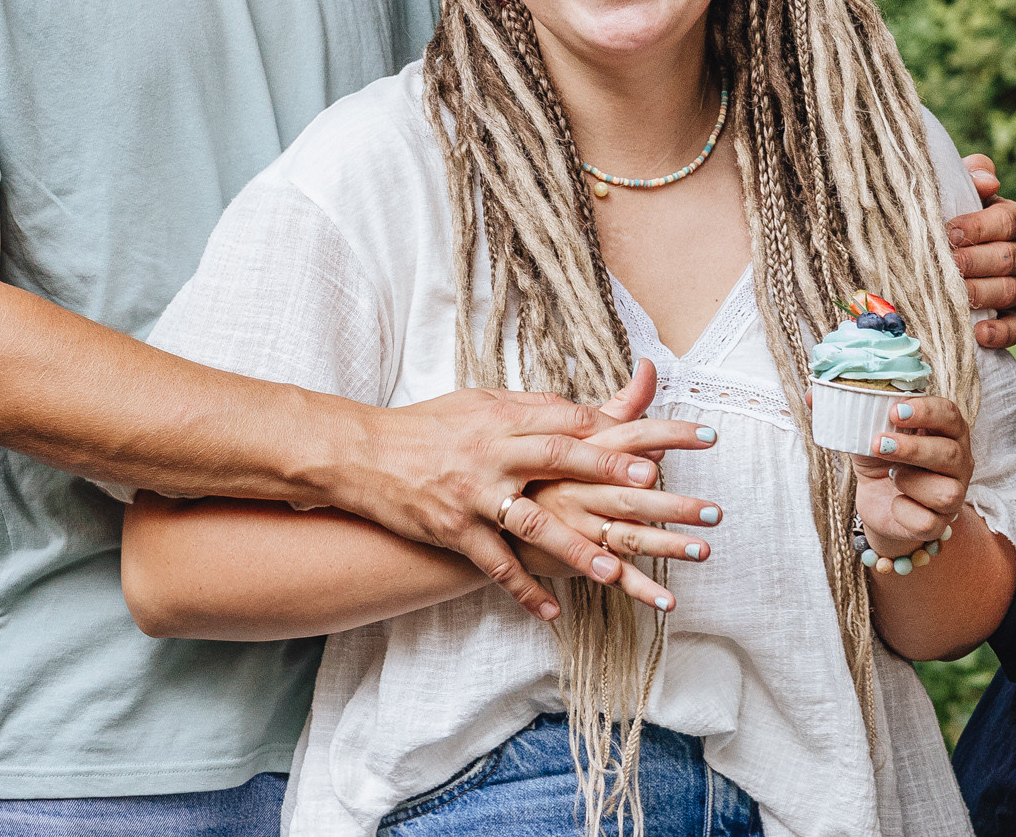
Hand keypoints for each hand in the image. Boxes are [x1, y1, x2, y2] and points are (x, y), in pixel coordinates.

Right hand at [351, 359, 715, 623]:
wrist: (362, 455)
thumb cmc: (430, 426)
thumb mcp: (481, 403)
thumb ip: (532, 410)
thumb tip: (584, 412)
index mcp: (504, 419)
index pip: (567, 422)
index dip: (609, 433)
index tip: (652, 444)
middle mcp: (494, 455)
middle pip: (559, 459)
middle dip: (607, 471)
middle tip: (653, 483)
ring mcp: (474, 496)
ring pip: (532, 523)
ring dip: (574, 548)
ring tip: (613, 571)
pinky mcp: (454, 531)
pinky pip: (495, 566)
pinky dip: (524, 591)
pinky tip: (555, 613)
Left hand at [852, 394, 975, 553]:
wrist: (880, 502)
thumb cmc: (883, 459)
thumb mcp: (868, 432)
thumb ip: (849, 411)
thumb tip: (813, 395)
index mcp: (946, 431)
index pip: (949, 414)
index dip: (926, 411)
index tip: (894, 411)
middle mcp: (958, 462)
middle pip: (949, 453)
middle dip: (913, 448)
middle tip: (878, 443)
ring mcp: (953, 494)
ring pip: (946, 492)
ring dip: (911, 482)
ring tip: (891, 476)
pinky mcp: (939, 524)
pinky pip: (927, 522)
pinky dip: (904, 512)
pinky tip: (894, 502)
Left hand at [950, 155, 1015, 350]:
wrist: (940, 252)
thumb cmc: (949, 215)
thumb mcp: (958, 189)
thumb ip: (972, 175)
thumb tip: (989, 182)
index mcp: (1015, 220)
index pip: (1008, 220)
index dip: (979, 226)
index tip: (949, 231)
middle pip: (1009, 258)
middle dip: (976, 262)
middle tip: (947, 264)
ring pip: (1011, 292)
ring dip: (981, 294)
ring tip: (955, 296)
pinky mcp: (1012, 317)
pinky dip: (1000, 333)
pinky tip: (978, 333)